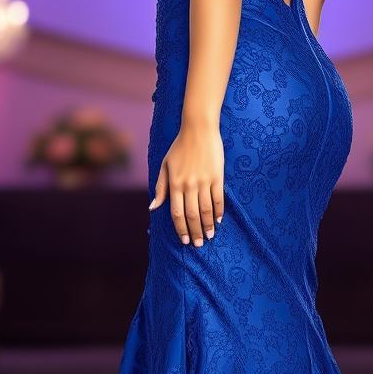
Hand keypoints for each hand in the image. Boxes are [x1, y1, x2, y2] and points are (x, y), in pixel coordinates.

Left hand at [149, 120, 224, 246]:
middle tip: (199, 244)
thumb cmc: (179, 147)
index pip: (177, 213)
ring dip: (208, 226)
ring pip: (206, 210)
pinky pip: (218, 199)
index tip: (185, 240)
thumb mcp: (165, 165)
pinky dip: (219, 212)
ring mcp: (204, 181)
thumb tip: (152, 208)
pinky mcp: (217, 176)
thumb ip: (160, 188)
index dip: (181, 229)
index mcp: (175, 183)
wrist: (198, 129)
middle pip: (192, 215)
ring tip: (210, 236)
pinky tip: (219, 220)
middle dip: (195, 232)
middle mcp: (189, 185)